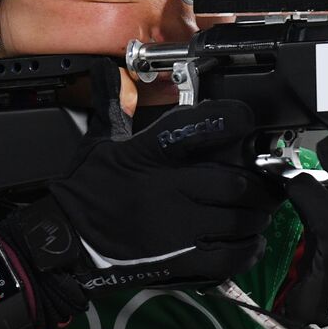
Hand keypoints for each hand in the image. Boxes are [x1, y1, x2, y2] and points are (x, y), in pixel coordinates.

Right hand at [0, 99, 281, 328]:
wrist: (62, 245)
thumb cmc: (82, 193)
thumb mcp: (96, 142)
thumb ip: (112, 103)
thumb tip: (106, 68)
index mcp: (149, 155)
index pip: (198, 128)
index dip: (232, 120)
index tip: (248, 121)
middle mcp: (167, 189)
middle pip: (232, 181)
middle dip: (256, 182)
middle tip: (265, 181)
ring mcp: (175, 228)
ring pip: (237, 219)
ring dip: (255, 216)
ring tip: (259, 211)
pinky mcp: (178, 261)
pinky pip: (227, 256)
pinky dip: (246, 250)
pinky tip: (249, 242)